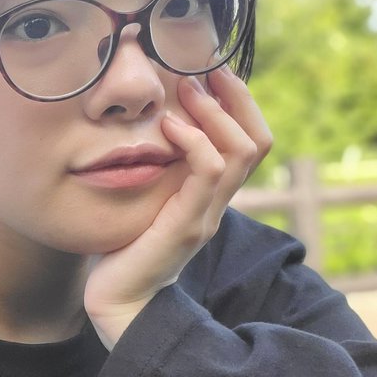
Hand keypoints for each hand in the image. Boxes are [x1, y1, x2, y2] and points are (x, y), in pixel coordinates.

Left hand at [84, 65, 272, 347]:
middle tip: (202, 70)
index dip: (241, 104)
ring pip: (240, 151)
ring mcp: (206, 215)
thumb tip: (142, 130)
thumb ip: (154, 173)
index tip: (214, 72)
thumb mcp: (143, 202)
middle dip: (235, 98)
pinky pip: (208, 172)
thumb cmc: (122, 253)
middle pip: (258, 141)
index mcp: (211, 197)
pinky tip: (168, 126)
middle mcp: (217, 204)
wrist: (118, 306)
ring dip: (215, 112)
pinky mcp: (186, 225)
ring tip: (186, 88)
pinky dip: (194, 141)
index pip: (251, 142)